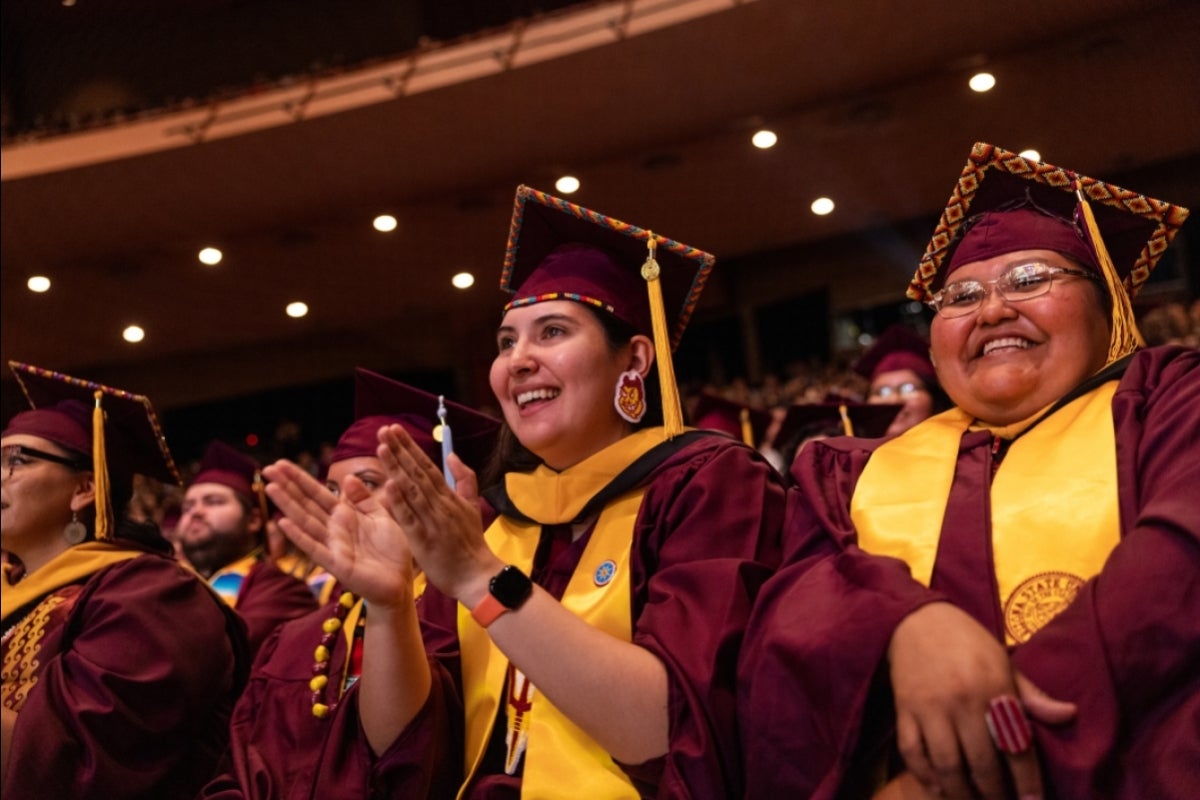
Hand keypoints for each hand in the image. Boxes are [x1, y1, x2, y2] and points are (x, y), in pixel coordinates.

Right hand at [262, 459, 413, 608]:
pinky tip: (283, 523)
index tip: (281, 464)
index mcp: (345, 516)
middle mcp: (334, 529)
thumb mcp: (381, 516)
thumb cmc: (391, 550)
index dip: (300, 479)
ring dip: (288, 505)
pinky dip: (299, 536)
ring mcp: (332, 546)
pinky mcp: (337, 564)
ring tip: (272, 488)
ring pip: (306, 522)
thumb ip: (364, 498)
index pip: (318, 493)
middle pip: (306, 504)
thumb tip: (347, 476)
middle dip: (288, 486)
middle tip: (268, 468)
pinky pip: (315, 548)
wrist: (401, 581)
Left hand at [376, 424, 500, 605]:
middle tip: (384, 430)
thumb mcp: (472, 507)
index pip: (426, 466)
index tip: (395, 430)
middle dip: (400, 450)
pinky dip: (399, 502)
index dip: (410, 448)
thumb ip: (465, 479)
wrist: (476, 574)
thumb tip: (452, 456)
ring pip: (412, 490)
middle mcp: (440, 504)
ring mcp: (432, 521)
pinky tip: (388, 486)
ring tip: (383, 448)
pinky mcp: (423, 539)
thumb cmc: (471, 543)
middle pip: (417, 473)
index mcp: (449, 496)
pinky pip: (409, 518)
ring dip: (397, 468)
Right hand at [887, 602, 1071, 799]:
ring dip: (962, 793)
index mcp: (993, 688)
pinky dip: (924, 775)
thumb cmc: (968, 642)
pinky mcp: (903, 709)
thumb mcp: (1004, 663)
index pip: (1015, 745)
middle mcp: (962, 701)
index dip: (1026, 780)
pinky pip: (912, 751)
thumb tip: (1070, 715)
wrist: (916, 619)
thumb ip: (1033, 695)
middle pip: (981, 763)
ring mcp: (929, 707)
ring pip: (946, 764)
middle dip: (995, 794)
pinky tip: (940, 787)